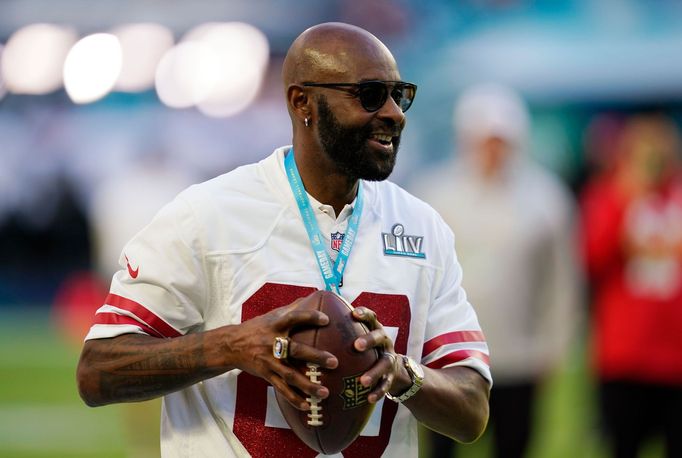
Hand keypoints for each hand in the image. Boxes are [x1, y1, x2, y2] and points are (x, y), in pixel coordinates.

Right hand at [222, 296, 338, 410]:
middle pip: (296, 351)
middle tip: (334, 362)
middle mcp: (273, 343)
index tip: (326, 319)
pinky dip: (294, 398)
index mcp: (276, 326)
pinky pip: (281, 389)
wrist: (231, 345)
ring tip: (325, 392)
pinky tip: (307, 406)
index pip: (294, 318)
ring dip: (308, 385)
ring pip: (290, 375)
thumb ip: (291, 308)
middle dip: (316, 357)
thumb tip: (311, 296)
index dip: (310, 317)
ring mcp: (269, 361)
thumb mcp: (271, 315)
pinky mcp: (266, 374)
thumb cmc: (256, 328)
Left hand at [351, 307, 407, 402]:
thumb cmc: (367, 350)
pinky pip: (386, 385)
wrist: (394, 369)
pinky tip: (369, 398)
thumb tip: (318, 317)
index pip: (371, 317)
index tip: (353, 313)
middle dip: (369, 340)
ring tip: (363, 382)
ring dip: (374, 372)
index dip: (364, 314)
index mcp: (375, 330)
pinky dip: (378, 392)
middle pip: (379, 337)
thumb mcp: (360, 337)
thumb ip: (344, 330)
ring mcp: (389, 359)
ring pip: (384, 364)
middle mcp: (384, 342)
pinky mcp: (391, 377)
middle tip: (356, 345)